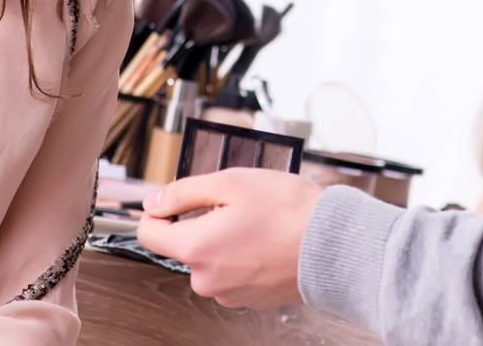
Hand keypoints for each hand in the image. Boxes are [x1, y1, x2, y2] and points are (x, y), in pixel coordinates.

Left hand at [135, 168, 324, 309]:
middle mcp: (206, 279)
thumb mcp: (231, 183)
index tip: (178, 199)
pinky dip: (243, 257)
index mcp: (195, 249)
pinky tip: (267, 242)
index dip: (160, 210)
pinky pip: (232, 273)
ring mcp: (228, 293)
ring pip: (210, 260)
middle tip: (238, 206)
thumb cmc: (288, 211)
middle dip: (202, 223)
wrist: (333, 246)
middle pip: (183, 246)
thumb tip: (154, 202)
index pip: (149, 233)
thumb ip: (184, 192)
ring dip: (225, 240)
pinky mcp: (249, 299)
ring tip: (259, 224)